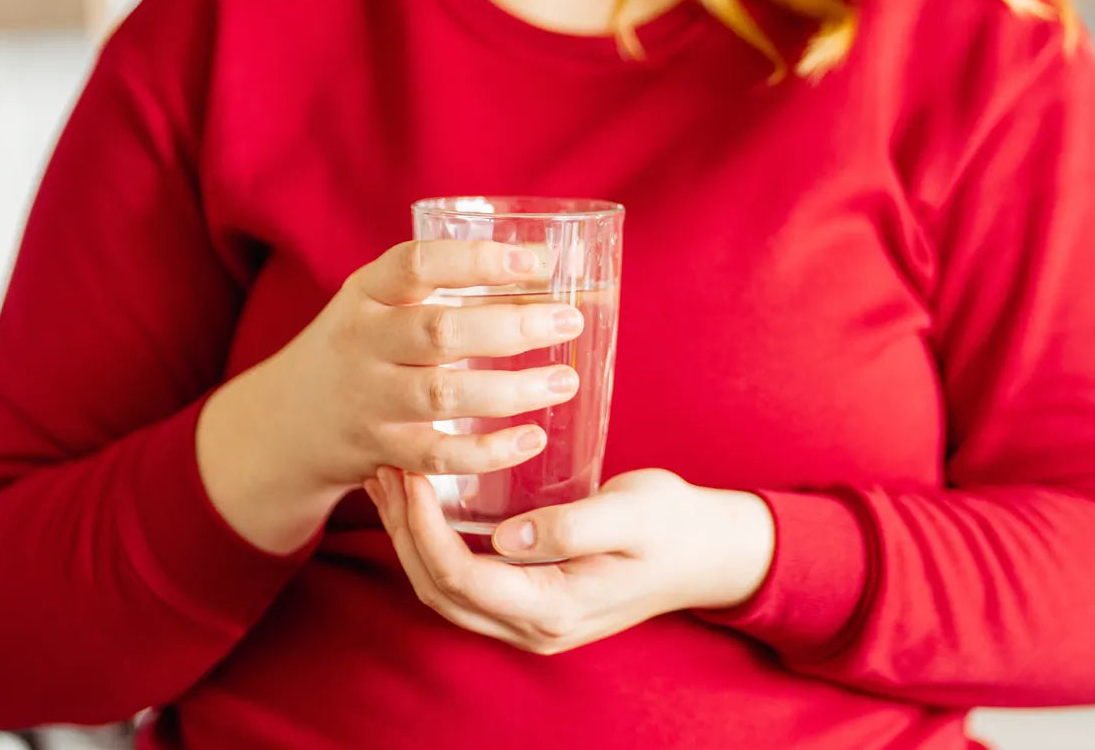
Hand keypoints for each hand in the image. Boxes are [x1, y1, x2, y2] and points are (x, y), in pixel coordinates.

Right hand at [197, 240, 583, 552]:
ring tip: (565, 380)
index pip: (417, 264)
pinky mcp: (381, 450)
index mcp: (366, 292)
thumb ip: (443, 285)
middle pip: (439, 332)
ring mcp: (370, 400)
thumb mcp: (379, 300)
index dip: (478, 260)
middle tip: (569, 321)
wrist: (287, 419)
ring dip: (512, 390)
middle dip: (512, 326)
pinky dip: (489, 451)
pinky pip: (439, 456)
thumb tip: (547, 267)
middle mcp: (363, 342)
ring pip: (443, 396)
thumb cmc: (361, 344)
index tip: (537, 262)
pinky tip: (532, 438)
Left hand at [366, 466, 775, 654]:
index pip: (464, 578)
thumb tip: (509, 537)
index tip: (410, 473)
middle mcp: (534, 627)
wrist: (709, 553)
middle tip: (385, 467)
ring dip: (411, 537)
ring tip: (390, 479)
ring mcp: (530, 620)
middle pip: (440, 591)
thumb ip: (574, 527)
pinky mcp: (530, 599)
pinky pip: (465, 580)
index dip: (425, 530)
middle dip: (404, 531)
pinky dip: (434, 542)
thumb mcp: (633, 516)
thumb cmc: (674, 526)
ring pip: (445, 591)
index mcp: (555, 609)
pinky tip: (425, 500)